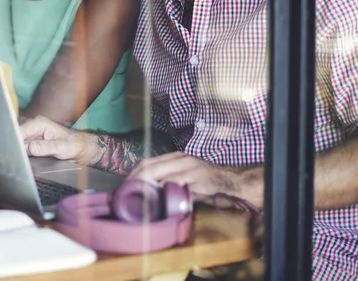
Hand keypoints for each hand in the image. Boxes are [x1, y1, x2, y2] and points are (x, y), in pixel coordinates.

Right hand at [19, 115, 91, 162]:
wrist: (78, 148)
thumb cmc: (73, 144)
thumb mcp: (62, 146)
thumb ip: (47, 147)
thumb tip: (31, 147)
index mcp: (39, 123)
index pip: (19, 130)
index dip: (14, 141)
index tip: (11, 152)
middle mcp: (32, 128)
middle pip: (15, 137)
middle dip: (12, 147)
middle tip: (12, 159)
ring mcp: (30, 137)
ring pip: (16, 145)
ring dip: (15, 153)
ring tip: (15, 161)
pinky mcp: (29, 146)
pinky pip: (20, 150)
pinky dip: (18, 156)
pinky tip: (19, 162)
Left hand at [129, 152, 263, 208]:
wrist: (233, 182)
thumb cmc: (207, 183)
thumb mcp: (186, 179)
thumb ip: (170, 182)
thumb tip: (149, 193)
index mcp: (176, 157)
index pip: (148, 163)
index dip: (134, 175)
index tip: (125, 188)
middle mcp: (182, 159)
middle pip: (150, 167)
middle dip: (135, 181)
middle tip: (126, 196)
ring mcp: (190, 167)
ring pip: (161, 173)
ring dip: (147, 187)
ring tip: (138, 199)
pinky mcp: (199, 178)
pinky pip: (177, 183)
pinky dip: (165, 191)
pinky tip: (159, 200)